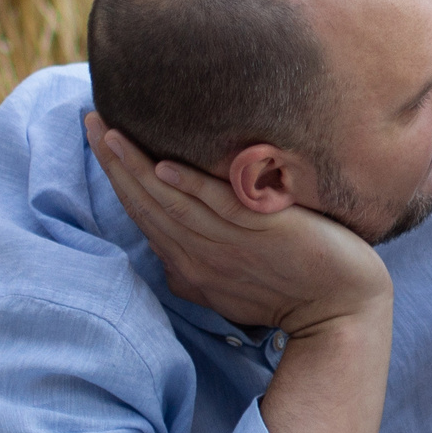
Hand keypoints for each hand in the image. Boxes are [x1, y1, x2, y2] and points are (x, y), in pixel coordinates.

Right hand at [84, 114, 388, 335]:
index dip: (117, 176)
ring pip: (170, 204)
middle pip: (146, 205)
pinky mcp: (260, 235)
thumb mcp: (234, 280)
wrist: (341, 313)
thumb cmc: (293, 291)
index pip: (143, 214)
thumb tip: (176, 243)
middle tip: (90, 119)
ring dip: (137, 169)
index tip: (97, 136)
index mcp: (190, 265)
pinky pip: (217, 209)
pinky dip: (189, 188)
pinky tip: (164, 166)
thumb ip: (203, 258)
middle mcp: (200, 257)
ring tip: (111, 132)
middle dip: (114, 163)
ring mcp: (228, 246)